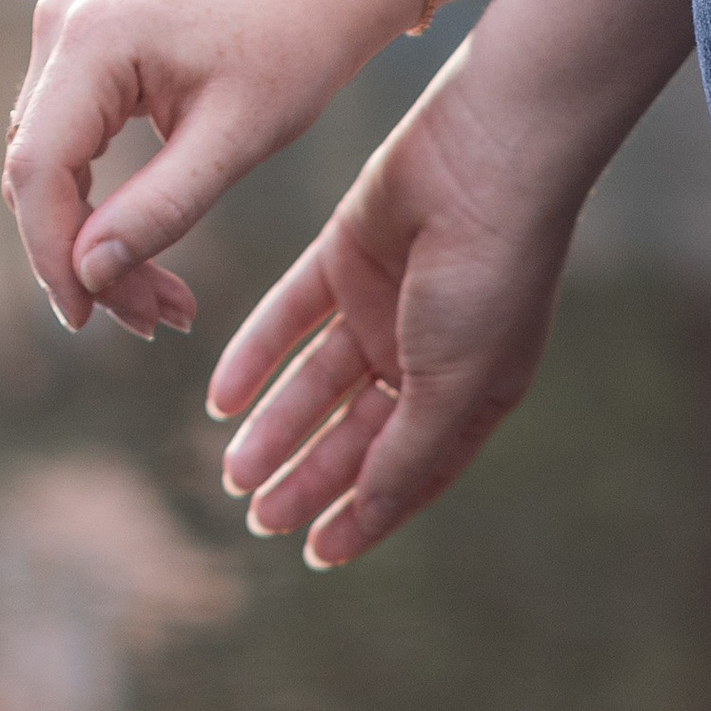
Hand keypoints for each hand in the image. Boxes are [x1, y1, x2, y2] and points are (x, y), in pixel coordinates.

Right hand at [2, 0, 388, 339]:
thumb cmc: (290, 55)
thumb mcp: (236, 141)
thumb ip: (161, 207)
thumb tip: (87, 274)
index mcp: (94, 38)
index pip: (40, 167)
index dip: (53, 253)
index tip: (88, 320)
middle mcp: (61, 28)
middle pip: (38, 174)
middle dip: (87, 260)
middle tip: (156, 321)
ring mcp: (62, 39)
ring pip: (48, 172)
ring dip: (95, 246)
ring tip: (165, 305)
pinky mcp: (76, 59)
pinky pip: (67, 153)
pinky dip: (102, 213)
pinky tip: (146, 262)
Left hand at [210, 60, 575, 567]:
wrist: (487, 157)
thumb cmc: (490, 277)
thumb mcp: (453, 383)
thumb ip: (408, 451)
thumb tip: (366, 512)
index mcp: (473, 394)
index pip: (411, 471)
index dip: (366, 514)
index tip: (316, 553)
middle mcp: (427, 356)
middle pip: (355, 434)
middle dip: (308, 477)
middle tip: (257, 518)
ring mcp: (385, 306)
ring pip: (315, 383)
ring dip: (275, 427)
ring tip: (232, 471)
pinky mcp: (346, 258)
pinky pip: (288, 318)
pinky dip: (254, 356)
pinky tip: (221, 399)